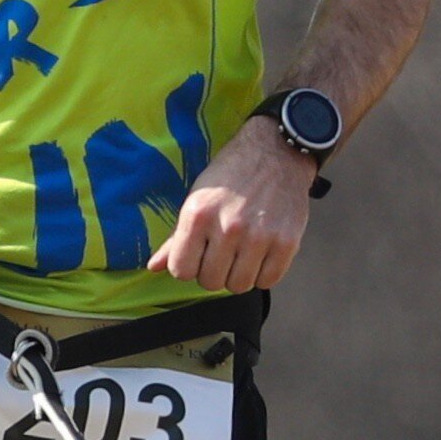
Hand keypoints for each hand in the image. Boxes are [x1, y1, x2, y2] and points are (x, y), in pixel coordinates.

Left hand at [154, 119, 316, 292]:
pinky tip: (261, 255)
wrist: (275, 153)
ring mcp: (259, 236)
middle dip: (213, 271)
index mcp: (198, 215)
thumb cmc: (230, 177)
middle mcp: (228, 227)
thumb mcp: (195, 199)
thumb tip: (153, 267)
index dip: (188, 266)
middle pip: (210, 282)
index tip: (197, 256)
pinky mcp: (287, 241)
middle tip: (222, 253)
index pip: (181, 271)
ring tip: (242, 254)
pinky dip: (263, 274)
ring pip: (238, 286)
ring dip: (238, 275)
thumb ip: (176, 238)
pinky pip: (268, 281)